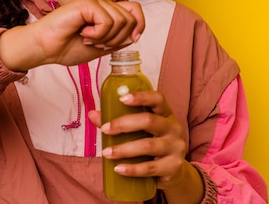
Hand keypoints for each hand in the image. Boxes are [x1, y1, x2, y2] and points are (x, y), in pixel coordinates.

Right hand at [0, 0, 144, 68]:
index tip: (131, 40)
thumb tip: (135, 34)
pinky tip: (83, 34)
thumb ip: (118, 40)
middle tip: (98, 44)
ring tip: (88, 40)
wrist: (45, 49)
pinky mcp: (86, 2)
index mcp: (105, 9)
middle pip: (131, 17)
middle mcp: (101, 1)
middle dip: (119, 38)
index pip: (135, 10)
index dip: (140, 25)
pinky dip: (98, 34)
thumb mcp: (101, 47)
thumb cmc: (67, 47)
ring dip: (106, 38)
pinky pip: (106, 21)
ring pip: (121, 20)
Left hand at [88, 91, 204, 203]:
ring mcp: (175, 148)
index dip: (141, 97)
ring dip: (124, 149)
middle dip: (124, 124)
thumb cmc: (152, 143)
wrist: (173, 171)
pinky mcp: (173, 167)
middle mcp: (173, 128)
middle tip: (105, 130)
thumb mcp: (139, 130)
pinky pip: (150, 168)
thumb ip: (117, 121)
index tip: (122, 98)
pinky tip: (118, 168)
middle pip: (149, 121)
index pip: (157, 98)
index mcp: (165, 114)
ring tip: (107, 153)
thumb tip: (93, 114)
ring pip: (148, 145)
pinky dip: (132, 169)